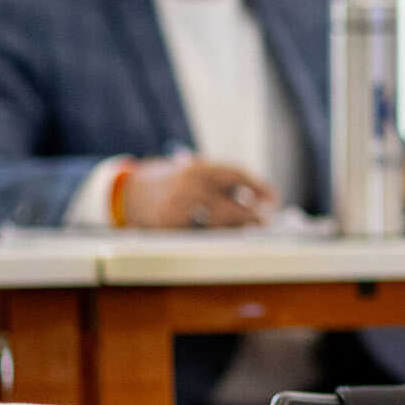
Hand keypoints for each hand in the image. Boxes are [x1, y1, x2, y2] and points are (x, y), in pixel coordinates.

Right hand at [122, 156, 277, 228]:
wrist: (130, 191)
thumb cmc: (177, 183)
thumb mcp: (198, 173)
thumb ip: (224, 184)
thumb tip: (260, 204)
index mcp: (201, 168)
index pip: (238, 175)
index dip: (260, 187)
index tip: (274, 199)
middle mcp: (190, 186)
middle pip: (232, 207)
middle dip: (251, 217)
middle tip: (262, 222)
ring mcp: (177, 207)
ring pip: (216, 224)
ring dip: (235, 228)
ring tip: (245, 229)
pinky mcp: (166, 227)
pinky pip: (197, 235)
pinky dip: (211, 236)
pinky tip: (220, 236)